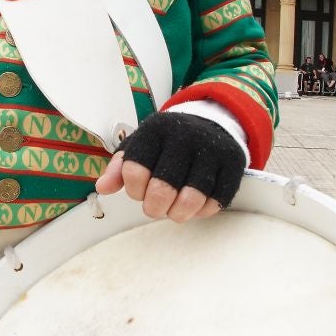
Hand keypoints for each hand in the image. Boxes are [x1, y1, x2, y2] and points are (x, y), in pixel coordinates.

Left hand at [95, 112, 246, 222]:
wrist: (211, 122)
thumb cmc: (168, 141)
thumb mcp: (140, 145)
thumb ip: (119, 167)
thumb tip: (102, 187)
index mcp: (156, 130)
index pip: (134, 171)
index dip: (134, 190)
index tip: (139, 190)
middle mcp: (184, 136)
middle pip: (162, 189)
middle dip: (154, 207)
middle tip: (155, 207)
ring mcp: (212, 149)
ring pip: (191, 198)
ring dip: (178, 213)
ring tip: (174, 211)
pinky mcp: (233, 163)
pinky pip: (217, 200)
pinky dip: (203, 211)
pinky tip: (195, 207)